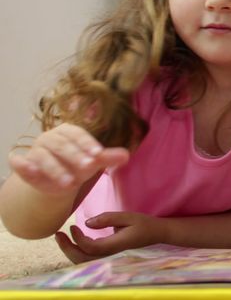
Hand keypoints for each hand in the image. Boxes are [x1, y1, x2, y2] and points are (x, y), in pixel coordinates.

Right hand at [8, 123, 128, 194]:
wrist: (58, 180)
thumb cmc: (77, 166)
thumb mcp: (93, 162)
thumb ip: (107, 158)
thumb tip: (126, 156)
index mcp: (68, 132)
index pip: (78, 135)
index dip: (88, 144)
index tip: (99, 155)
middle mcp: (50, 138)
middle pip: (62, 145)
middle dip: (74, 156)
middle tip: (87, 167)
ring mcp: (35, 150)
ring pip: (43, 156)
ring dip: (55, 168)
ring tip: (68, 182)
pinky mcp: (23, 164)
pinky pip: (19, 162)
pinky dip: (22, 165)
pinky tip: (26, 168)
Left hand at [54, 212, 167, 263]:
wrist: (156, 233)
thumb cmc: (143, 223)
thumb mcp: (127, 216)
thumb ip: (107, 218)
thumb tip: (87, 223)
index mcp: (115, 246)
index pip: (90, 247)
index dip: (78, 238)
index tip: (72, 226)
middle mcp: (110, 255)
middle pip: (82, 259)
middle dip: (67, 248)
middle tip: (57, 234)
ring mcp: (108, 258)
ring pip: (83, 261)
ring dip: (70, 251)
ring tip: (62, 238)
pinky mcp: (107, 256)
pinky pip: (88, 259)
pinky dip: (78, 252)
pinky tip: (74, 242)